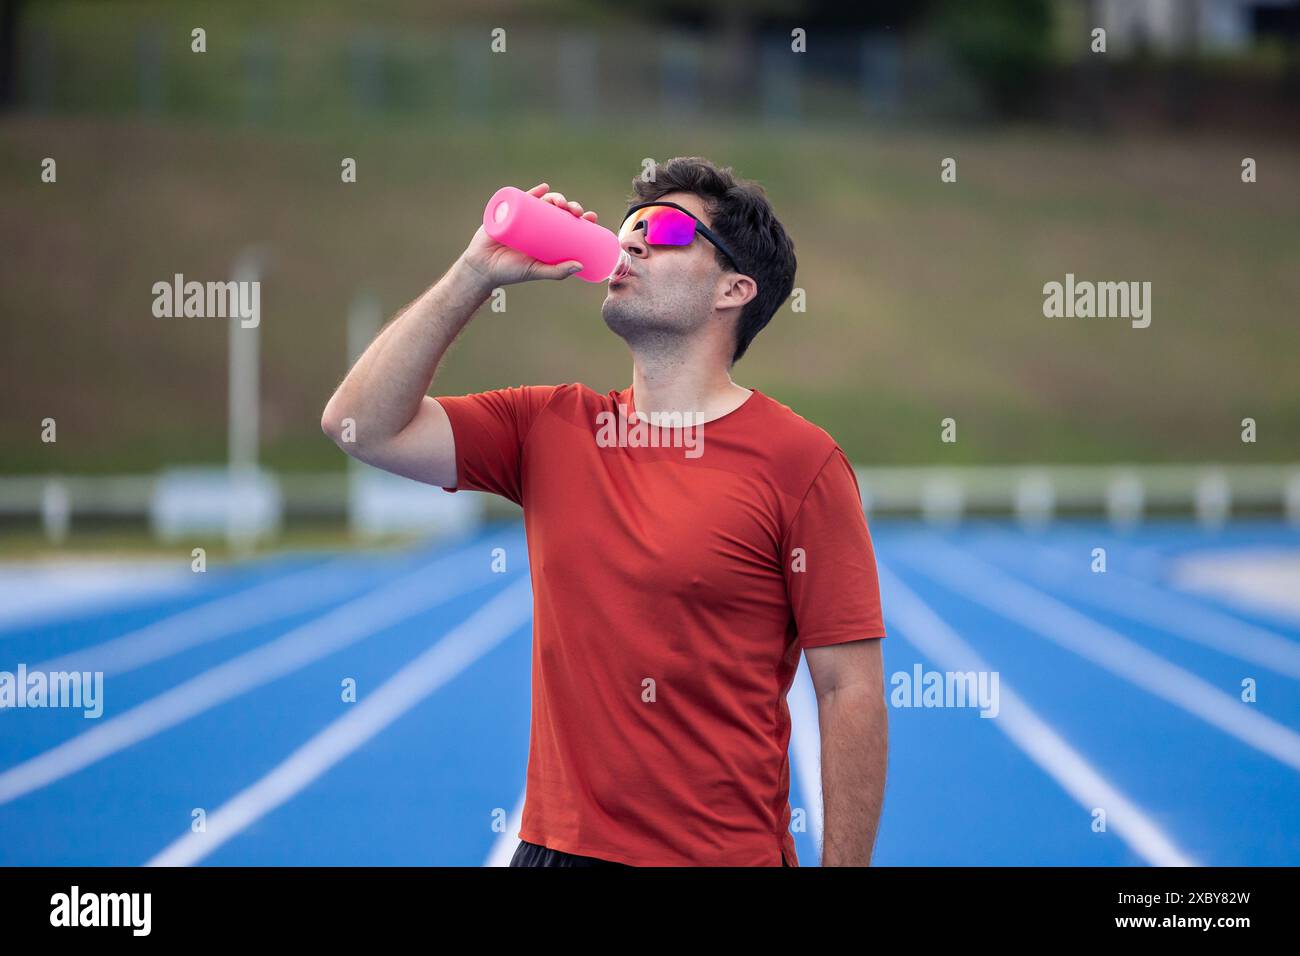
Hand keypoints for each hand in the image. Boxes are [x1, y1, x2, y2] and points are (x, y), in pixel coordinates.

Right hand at [458, 182, 599, 286]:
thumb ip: (557, 272)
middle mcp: (537, 225)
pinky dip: (535, 191)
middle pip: (558, 211)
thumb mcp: (537, 271)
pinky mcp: (508, 211)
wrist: (481, 267)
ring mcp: (523, 217)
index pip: (569, 224)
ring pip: (544, 203)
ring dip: (557, 197)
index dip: (582, 218)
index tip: (591, 217)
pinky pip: (522, 198)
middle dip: (571, 206)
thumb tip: (581, 265)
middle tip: (576, 211)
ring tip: (562, 202)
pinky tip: (545, 187)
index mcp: (547, 237)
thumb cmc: (510, 272)